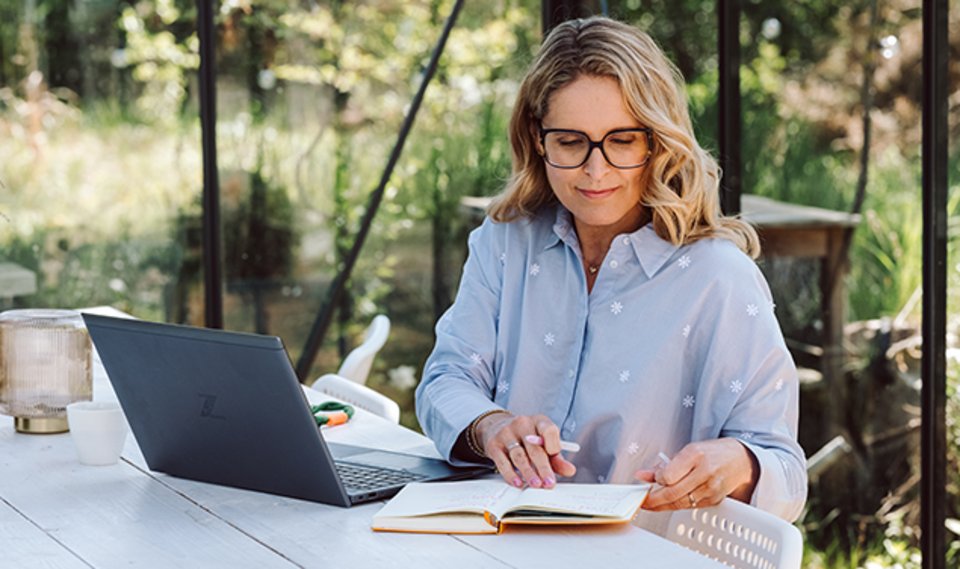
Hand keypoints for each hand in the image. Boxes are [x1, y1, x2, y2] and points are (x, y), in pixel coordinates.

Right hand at [475, 413, 576, 488]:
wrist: (497, 426)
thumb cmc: (526, 437)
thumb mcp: (543, 442)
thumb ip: (556, 458)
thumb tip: (570, 470)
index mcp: (539, 421)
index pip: (548, 429)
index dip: (553, 443)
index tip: (554, 455)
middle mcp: (522, 424)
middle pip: (534, 448)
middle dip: (543, 467)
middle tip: (549, 483)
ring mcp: (506, 433)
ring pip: (519, 456)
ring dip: (528, 472)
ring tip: (536, 484)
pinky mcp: (494, 445)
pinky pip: (503, 462)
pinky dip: (510, 474)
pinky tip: (517, 483)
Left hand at [634, 438, 758, 510]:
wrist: (740, 460)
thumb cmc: (712, 453)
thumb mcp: (688, 451)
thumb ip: (665, 465)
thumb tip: (642, 475)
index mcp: (696, 454)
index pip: (669, 475)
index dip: (656, 480)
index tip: (649, 479)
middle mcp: (705, 472)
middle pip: (673, 493)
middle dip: (654, 500)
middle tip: (642, 501)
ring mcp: (711, 488)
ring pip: (680, 503)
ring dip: (662, 505)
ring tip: (651, 503)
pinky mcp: (714, 500)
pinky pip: (690, 506)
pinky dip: (676, 505)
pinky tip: (668, 503)